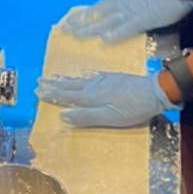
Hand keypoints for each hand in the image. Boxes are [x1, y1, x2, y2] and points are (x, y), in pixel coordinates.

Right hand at [36, 71, 176, 127]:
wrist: (155, 91)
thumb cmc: (133, 109)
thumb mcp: (110, 118)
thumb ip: (87, 116)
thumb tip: (63, 115)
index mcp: (92, 97)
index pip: (67, 96)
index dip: (52, 95)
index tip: (37, 92)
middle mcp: (94, 86)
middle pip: (70, 86)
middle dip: (53, 85)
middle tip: (38, 81)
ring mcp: (104, 80)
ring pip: (79, 80)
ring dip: (64, 79)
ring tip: (53, 77)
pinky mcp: (113, 77)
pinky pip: (91, 75)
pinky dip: (82, 75)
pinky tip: (82, 75)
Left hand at [60, 0, 192, 39]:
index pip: (97, 7)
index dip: (83, 14)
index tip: (70, 20)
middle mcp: (122, 3)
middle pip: (97, 14)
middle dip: (81, 22)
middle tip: (65, 30)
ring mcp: (131, 12)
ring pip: (107, 21)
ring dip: (91, 29)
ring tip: (76, 36)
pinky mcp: (143, 19)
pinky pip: (127, 28)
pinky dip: (116, 33)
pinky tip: (104, 39)